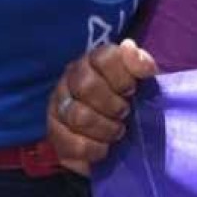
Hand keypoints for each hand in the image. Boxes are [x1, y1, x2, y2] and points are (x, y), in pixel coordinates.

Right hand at [47, 39, 158, 176]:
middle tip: (124, 114)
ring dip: (105, 129)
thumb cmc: (128, 102)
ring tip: (116, 132)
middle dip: (112, 105)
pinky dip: (93, 149)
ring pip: (78, 115)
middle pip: (86, 85)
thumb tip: (129, 47)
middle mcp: (71, 78)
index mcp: (94, 60)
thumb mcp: (142, 81)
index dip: (122, 77)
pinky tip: (103, 148)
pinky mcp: (54, 132)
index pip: (104, 58)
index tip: (132, 91)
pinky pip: (72, 143)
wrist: (113, 134)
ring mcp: (59, 104)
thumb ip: (141, 64)